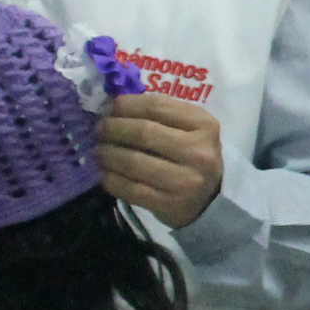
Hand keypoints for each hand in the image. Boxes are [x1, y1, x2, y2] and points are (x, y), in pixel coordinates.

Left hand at [98, 93, 222, 229]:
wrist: (210, 201)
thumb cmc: (193, 156)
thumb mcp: (190, 129)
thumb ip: (159, 114)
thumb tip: (114, 104)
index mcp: (204, 125)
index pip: (156, 106)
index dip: (126, 104)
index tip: (109, 107)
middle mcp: (198, 152)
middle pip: (143, 133)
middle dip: (113, 128)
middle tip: (99, 129)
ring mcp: (185, 181)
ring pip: (134, 162)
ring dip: (108, 154)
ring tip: (99, 150)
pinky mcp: (170, 205)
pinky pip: (131, 189)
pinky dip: (111, 179)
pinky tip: (104, 173)